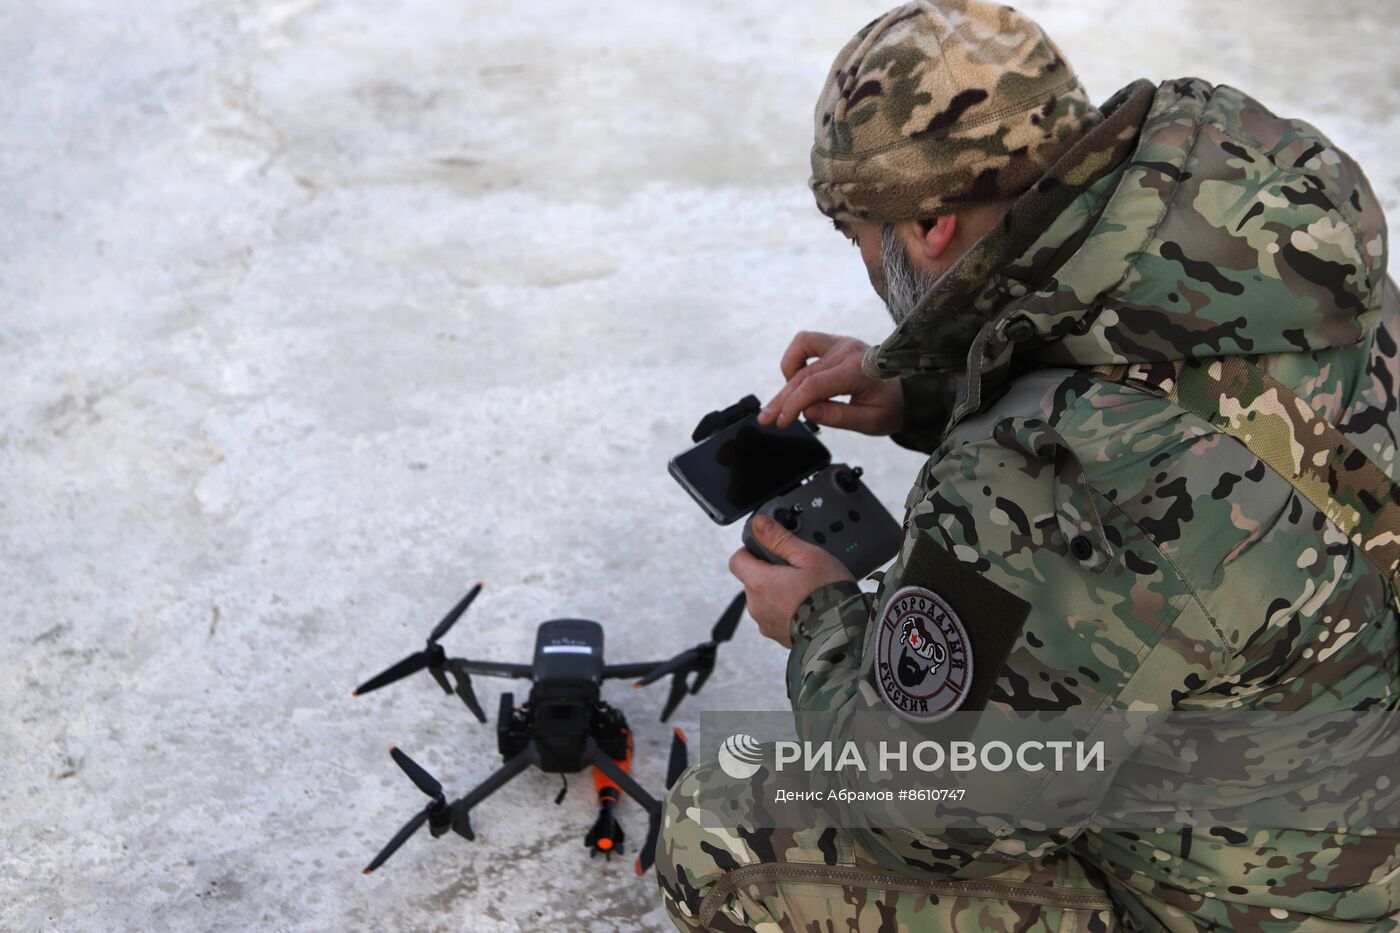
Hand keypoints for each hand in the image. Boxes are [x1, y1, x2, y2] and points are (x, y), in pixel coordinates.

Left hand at [729, 515, 854, 647]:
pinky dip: (786, 609)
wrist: (842, 634)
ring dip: (778, 592)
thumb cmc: (828, 594)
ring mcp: (765, 623)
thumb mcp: (809, 557)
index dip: (750, 550)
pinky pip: (775, 616)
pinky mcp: (777, 636)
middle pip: (752, 579)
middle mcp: (756, 605)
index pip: (737, 560)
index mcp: (759, 583)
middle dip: (770, 572)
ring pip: (764, 599)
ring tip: (805, 589)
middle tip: (796, 569)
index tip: (768, 549)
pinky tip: (807, 606)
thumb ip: (780, 539)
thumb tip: (759, 524)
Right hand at [757, 332, 902, 435]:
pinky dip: (794, 361)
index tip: (782, 422)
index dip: (793, 405)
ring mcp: (841, 343)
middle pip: (803, 374)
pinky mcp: (835, 342)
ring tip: (782, 402)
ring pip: (799, 354)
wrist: (905, 392)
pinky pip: (805, 343)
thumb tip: (806, 410)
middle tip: (767, 420)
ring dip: (786, 378)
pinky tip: (795, 382)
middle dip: (782, 399)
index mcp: (859, 370)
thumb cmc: (890, 408)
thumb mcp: (870, 422)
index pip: (815, 385)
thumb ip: (838, 417)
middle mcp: (848, 351)